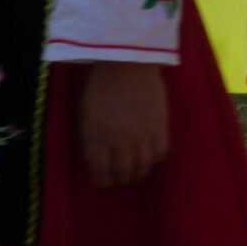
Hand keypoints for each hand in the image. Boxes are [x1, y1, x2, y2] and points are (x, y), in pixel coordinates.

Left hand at [80, 61, 169, 188]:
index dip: (104, 182)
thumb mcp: (85, 115)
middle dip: (123, 180)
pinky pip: (161, 150)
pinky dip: (156, 157)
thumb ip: (89, 140)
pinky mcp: (160, 124)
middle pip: (125, 173)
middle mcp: (120, 140)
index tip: (106, 182)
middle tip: (123, 179)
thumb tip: (94, 161)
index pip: (102, 173)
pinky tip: (152, 155)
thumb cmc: (101, 87)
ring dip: (141, 173)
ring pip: (145, 166)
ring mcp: (142, 133)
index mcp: (97, 138)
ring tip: (138, 171)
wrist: (126, 63)